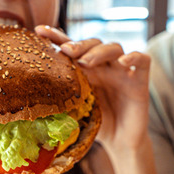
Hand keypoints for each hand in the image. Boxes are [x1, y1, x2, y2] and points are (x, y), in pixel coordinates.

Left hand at [35, 25, 149, 150]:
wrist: (121, 142)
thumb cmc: (97, 125)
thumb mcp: (76, 111)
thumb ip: (61, 101)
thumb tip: (30, 104)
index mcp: (86, 70)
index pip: (71, 47)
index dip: (56, 37)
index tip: (39, 31)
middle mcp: (103, 66)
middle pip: (93, 43)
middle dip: (78, 44)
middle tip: (66, 51)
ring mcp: (122, 71)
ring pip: (114, 47)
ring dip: (99, 51)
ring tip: (86, 61)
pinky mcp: (140, 80)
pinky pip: (143, 60)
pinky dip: (134, 56)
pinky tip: (124, 61)